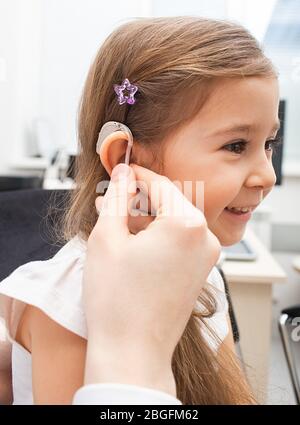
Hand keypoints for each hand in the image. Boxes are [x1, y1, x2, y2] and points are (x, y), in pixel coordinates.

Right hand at [82, 163, 220, 396]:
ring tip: (115, 221)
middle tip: (110, 200)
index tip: (118, 171)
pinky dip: (157, 234)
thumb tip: (122, 173)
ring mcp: (207, 256)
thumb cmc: (118, 301)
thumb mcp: (107, 238)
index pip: (159, 183)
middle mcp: (205, 237)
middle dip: (139, 197)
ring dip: (146, 216)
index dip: (135, 174)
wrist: (133, 352)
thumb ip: (116, 197)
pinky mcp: (201, 271)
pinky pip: (180, 239)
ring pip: (174, 220)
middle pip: (169, 200)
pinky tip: (133, 239)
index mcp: (187, 224)